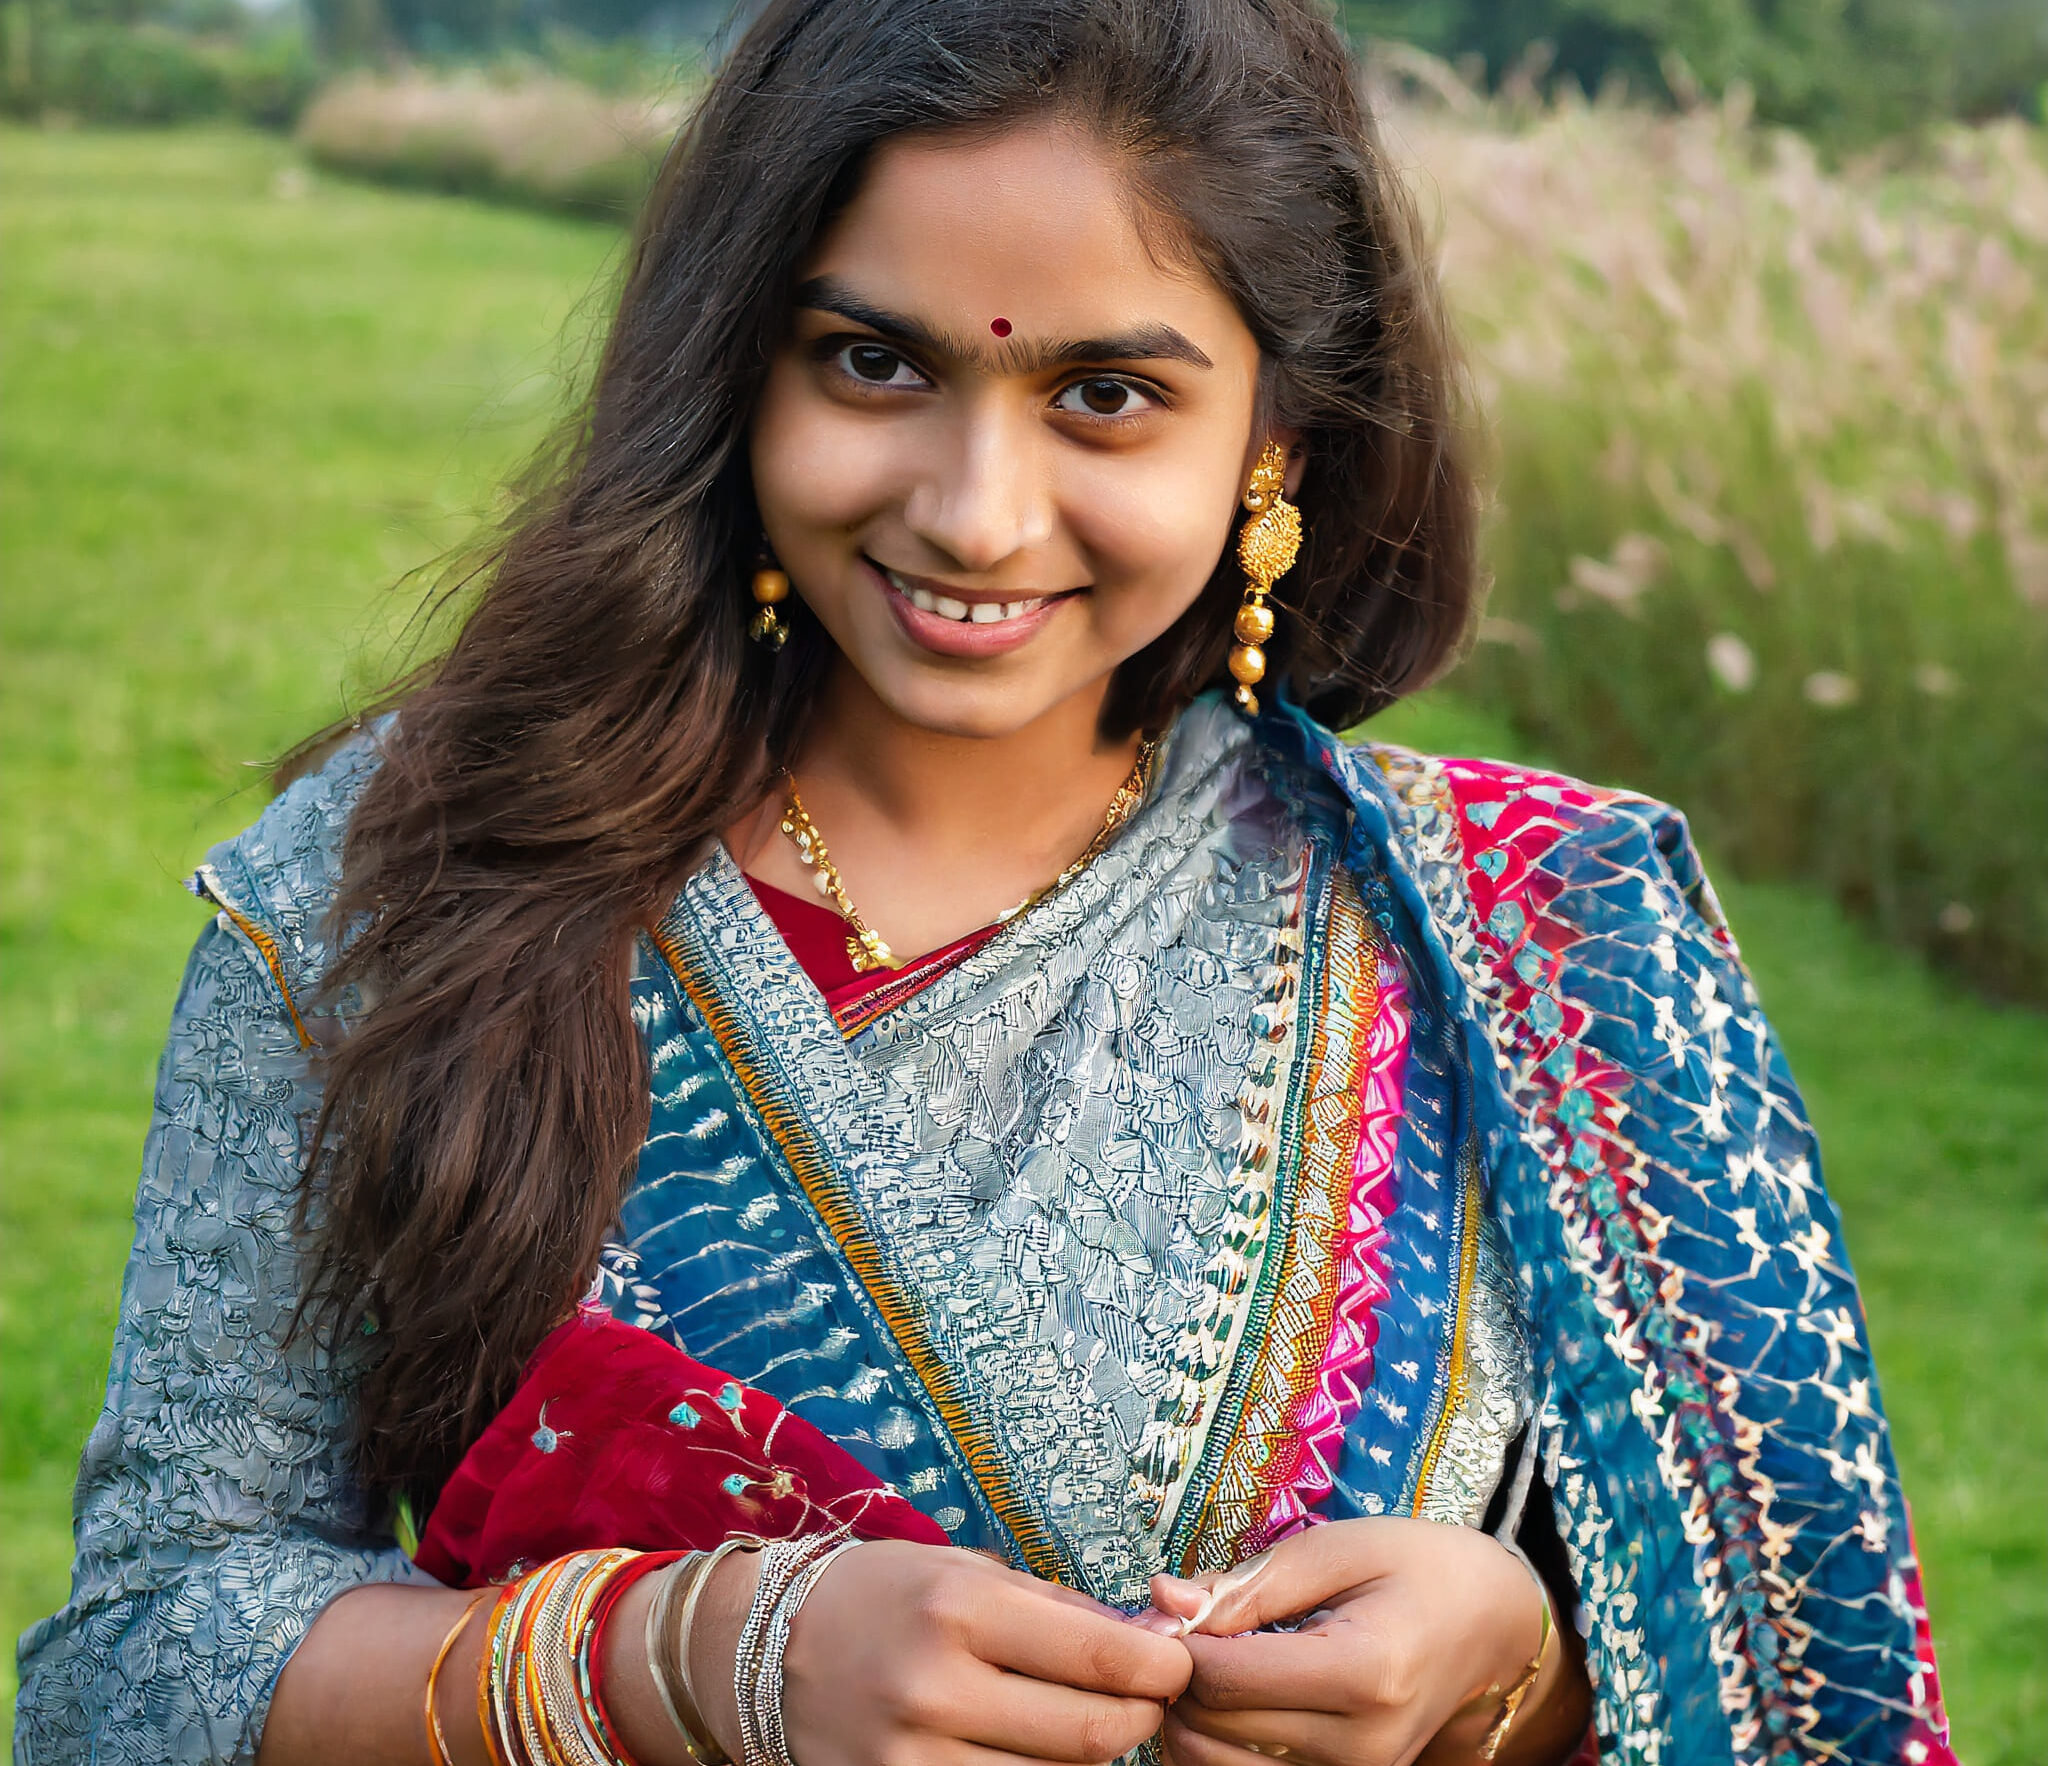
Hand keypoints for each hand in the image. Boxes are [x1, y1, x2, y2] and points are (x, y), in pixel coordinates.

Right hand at [694, 1539, 1193, 1765]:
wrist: (768, 1648)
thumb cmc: (886, 1595)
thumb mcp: (967, 1570)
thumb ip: (1060, 1607)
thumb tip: (1154, 1642)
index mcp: (959, 1609)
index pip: (1105, 1661)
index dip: (1162, 1670)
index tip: (1174, 1664)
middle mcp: (935, 1688)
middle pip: (1095, 1735)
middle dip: (1138, 1717)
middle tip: (1141, 1698)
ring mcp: (912, 1759)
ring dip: (1086, 1753)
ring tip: (1073, 1716)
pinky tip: (1028, 1747)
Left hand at [1137, 1519, 1564, 1765]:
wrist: (1492, 1626)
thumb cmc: (1416, 1570)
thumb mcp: (1337, 1549)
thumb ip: (1247, 1583)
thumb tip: (1162, 1599)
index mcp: (1363, 1674)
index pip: (1222, 1678)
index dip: (1179, 1642)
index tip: (1178, 1607)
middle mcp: (1360, 1747)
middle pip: (1211, 1732)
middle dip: (1178, 1680)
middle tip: (1185, 1631)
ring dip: (1191, 1718)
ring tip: (1210, 1664)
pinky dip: (1219, 1745)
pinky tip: (1231, 1700)